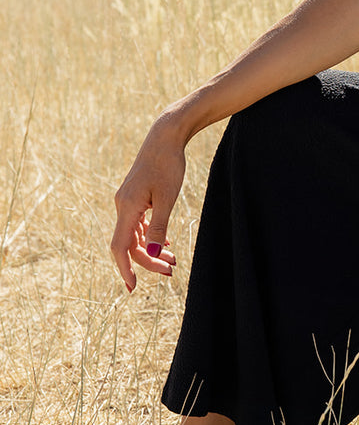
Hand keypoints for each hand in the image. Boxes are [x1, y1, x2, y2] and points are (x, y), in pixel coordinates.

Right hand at [111, 114, 185, 291]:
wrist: (166, 136)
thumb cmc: (168, 165)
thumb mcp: (168, 198)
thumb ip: (159, 227)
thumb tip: (154, 254)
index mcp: (127, 208)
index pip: (120, 247)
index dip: (125, 269)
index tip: (133, 287)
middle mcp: (123, 206)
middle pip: (130, 244)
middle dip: (148, 261)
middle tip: (170, 272)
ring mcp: (128, 201)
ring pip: (135, 235)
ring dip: (151, 250)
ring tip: (172, 262)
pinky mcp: (136, 196)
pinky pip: (139, 224)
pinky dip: (150, 236)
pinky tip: (164, 244)